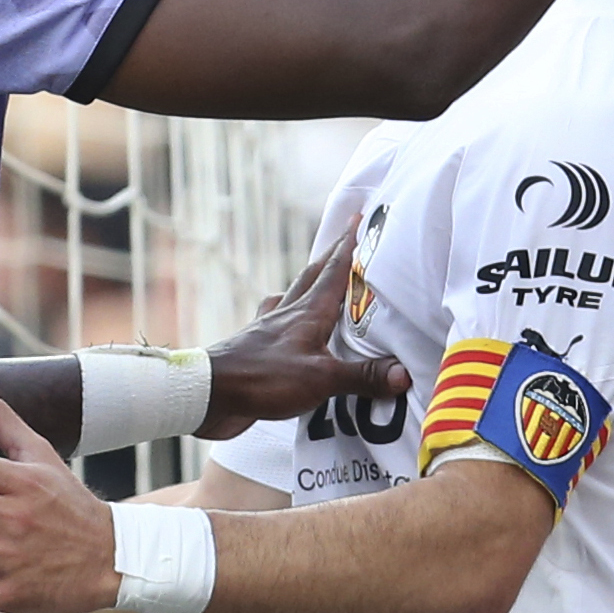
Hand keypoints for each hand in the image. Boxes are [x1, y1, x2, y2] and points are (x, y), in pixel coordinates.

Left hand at [200, 218, 411, 439]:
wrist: (209, 395)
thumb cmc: (263, 378)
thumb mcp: (321, 378)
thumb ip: (362, 375)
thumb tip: (404, 373)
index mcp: (308, 312)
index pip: (333, 271)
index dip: (348, 245)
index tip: (359, 218)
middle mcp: (288, 313)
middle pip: (312, 277)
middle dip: (331, 258)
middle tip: (345, 240)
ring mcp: (269, 329)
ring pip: (294, 297)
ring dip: (310, 285)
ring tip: (322, 278)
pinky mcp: (258, 350)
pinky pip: (279, 324)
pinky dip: (289, 315)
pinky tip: (289, 323)